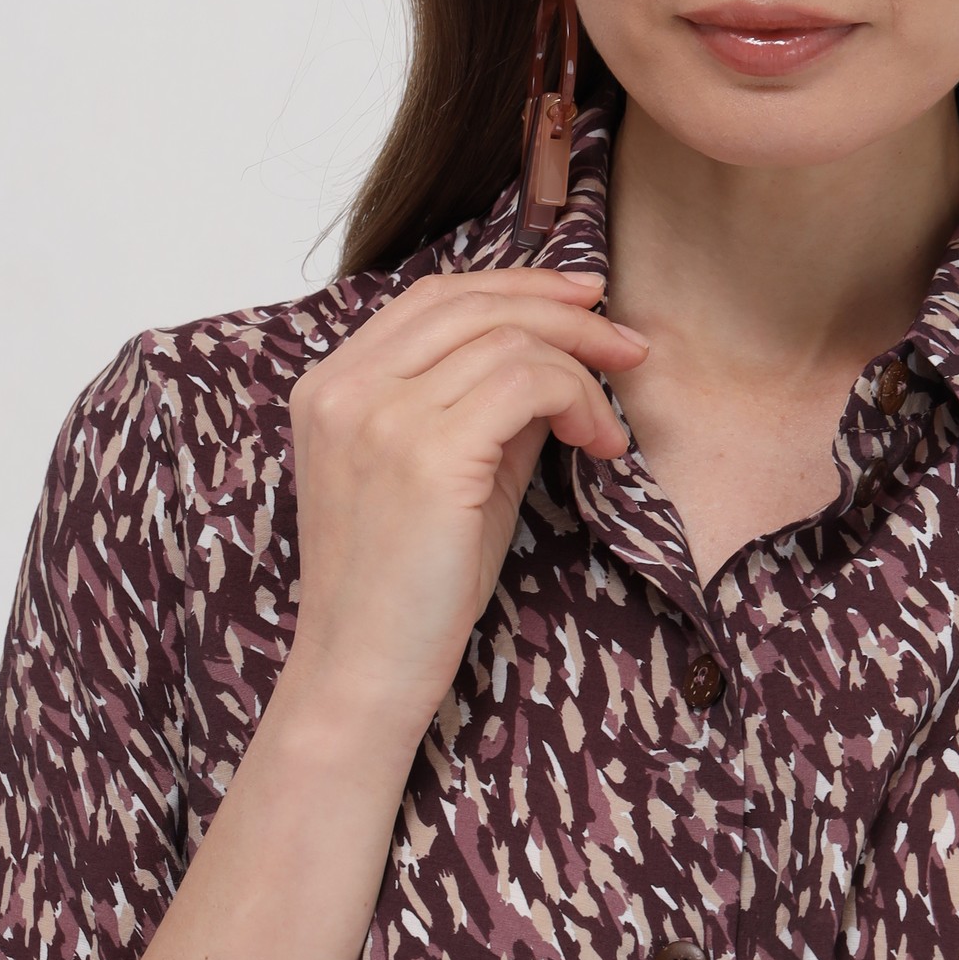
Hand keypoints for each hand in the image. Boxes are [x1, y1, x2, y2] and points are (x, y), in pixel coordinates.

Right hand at [276, 268, 646, 752]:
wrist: (363, 673)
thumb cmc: (405, 588)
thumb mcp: (444, 475)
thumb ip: (484, 407)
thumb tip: (558, 358)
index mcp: (332, 386)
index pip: (433, 297)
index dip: (516, 286)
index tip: (584, 300)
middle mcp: (344, 388)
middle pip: (471, 302)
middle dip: (563, 313)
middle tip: (626, 344)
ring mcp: (379, 416)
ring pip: (507, 341)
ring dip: (580, 369)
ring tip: (609, 423)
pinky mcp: (425, 454)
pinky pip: (526, 384)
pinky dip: (578, 401)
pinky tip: (598, 443)